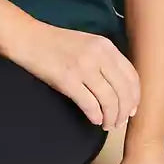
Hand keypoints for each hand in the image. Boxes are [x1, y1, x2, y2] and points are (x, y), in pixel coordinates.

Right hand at [8, 21, 139, 128]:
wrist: (28, 38)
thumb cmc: (56, 44)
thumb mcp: (88, 44)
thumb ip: (105, 60)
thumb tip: (120, 88)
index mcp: (106, 46)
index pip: (131, 76)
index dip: (135, 97)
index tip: (132, 109)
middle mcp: (98, 56)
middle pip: (123, 91)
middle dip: (124, 112)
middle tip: (119, 122)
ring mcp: (83, 67)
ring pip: (109, 100)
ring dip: (111, 117)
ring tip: (107, 124)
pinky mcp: (67, 80)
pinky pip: (90, 104)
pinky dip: (95, 116)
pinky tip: (95, 120)